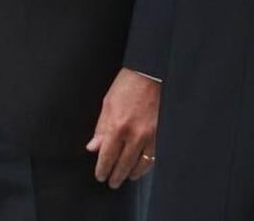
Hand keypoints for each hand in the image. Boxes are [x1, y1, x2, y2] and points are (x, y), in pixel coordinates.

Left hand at [87, 67, 160, 188]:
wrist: (149, 73)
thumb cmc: (127, 85)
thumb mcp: (107, 104)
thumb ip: (100, 128)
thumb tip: (93, 148)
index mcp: (117, 126)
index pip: (107, 157)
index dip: (102, 169)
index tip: (100, 175)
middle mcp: (134, 134)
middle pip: (123, 165)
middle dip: (115, 176)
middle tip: (111, 181)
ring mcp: (149, 135)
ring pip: (139, 165)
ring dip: (130, 173)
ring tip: (125, 176)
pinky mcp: (159, 134)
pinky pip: (152, 157)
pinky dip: (145, 165)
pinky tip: (140, 167)